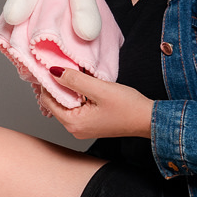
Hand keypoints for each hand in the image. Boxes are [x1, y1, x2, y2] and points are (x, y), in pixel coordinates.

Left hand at [39, 69, 153, 141]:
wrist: (148, 119)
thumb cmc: (128, 107)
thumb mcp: (99, 89)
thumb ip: (74, 80)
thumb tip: (54, 72)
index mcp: (73, 123)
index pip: (47, 100)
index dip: (48, 82)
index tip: (53, 66)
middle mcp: (74, 129)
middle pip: (55, 103)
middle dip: (58, 85)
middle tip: (65, 67)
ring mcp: (83, 128)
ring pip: (66, 104)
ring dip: (69, 89)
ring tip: (76, 74)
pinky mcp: (91, 123)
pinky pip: (77, 107)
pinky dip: (78, 95)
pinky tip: (85, 85)